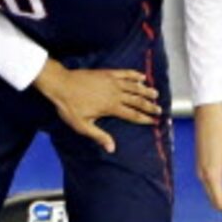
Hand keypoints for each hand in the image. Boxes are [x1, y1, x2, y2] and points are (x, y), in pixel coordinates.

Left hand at [36, 61, 163, 152]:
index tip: (154, 121)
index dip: (145, 118)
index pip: (132, 115)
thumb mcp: (82, 125)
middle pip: (137, 100)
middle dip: (149, 106)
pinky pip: (125, 73)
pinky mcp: (107, 73)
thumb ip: (99, 136)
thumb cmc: (70, 107)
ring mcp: (112, 82)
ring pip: (134, 86)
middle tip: (160, 109)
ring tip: (155, 94)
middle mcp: (115, 94)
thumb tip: (112, 148)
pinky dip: (135, 75)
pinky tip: (142, 76)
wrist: (61, 84)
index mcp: (111, 107)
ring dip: (146, 90)